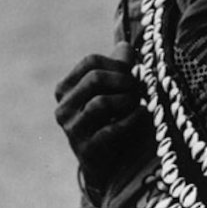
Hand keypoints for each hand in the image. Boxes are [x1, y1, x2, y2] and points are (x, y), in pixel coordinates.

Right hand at [54, 42, 149, 189]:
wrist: (111, 161)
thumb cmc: (114, 115)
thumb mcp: (115, 87)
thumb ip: (120, 65)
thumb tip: (125, 46)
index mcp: (66, 88)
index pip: (90, 61)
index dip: (117, 63)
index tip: (132, 72)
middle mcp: (63, 108)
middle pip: (95, 78)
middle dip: (125, 80)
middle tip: (139, 87)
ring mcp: (72, 129)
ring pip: (101, 102)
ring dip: (128, 99)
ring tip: (138, 102)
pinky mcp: (86, 149)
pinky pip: (111, 128)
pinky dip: (132, 118)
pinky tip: (143, 113)